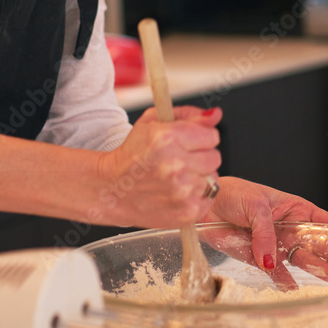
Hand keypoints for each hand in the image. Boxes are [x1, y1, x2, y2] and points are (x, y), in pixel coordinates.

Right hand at [97, 106, 221, 226]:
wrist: (112, 190)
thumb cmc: (131, 156)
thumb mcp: (153, 123)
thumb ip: (188, 115)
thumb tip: (215, 114)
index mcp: (167, 139)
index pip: (212, 136)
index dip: (200, 138)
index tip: (188, 143)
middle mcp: (176, 166)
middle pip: (215, 157)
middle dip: (200, 157)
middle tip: (180, 161)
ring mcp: (182, 192)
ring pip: (213, 178)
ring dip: (199, 176)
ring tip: (178, 178)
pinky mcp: (187, 212)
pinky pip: (210, 197)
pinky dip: (198, 195)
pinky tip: (179, 192)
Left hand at [202, 177, 327, 288]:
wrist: (205, 205)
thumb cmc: (232, 194)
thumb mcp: (255, 205)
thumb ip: (265, 231)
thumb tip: (270, 258)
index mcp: (293, 208)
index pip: (322, 221)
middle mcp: (288, 227)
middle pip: (316, 243)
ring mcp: (276, 243)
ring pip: (301, 259)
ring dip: (318, 269)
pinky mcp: (260, 257)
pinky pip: (277, 273)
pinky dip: (285, 281)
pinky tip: (296, 288)